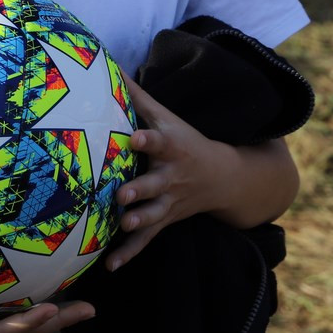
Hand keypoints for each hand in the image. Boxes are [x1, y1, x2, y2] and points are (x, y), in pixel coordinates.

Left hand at [104, 76, 238, 270]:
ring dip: (138, 222)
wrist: (223, 177)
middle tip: (123, 195)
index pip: (160, 141)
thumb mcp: (167, 118)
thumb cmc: (185, 140)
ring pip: (153, 215)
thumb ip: (138, 97)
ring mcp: (170, 202)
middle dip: (141, 191)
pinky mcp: (164, 220)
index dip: (148, 139)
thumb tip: (108, 65)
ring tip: (123, 225)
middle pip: (156, 184)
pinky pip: (147, 240)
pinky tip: (111, 266)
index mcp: (172, 148)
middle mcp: (172, 177)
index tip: (135, 137)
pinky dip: (130, 253)